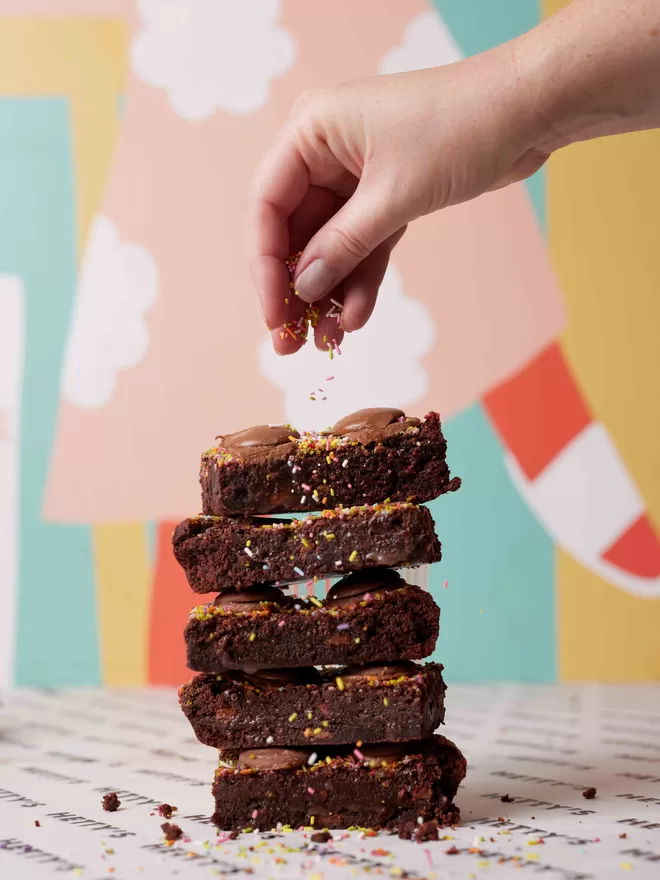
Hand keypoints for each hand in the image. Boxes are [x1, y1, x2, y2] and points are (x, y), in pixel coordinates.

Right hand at [247, 43, 547, 353]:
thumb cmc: (462, 129)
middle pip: (293, 233)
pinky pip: (362, 245)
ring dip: (328, 293)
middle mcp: (325, 152)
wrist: (529, 111)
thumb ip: (342, 245)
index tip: (274, 315)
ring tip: (329, 342)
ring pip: (328, 246)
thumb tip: (301, 290)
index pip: (267, 206)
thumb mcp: (394, 196)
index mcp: (312, 132)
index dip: (265, 266)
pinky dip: (360, 279)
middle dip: (295, 289)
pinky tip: (356, 316)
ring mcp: (354, 176)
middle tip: (291, 342)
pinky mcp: (385, 195)